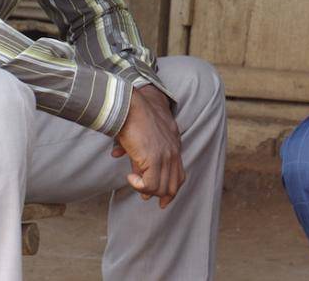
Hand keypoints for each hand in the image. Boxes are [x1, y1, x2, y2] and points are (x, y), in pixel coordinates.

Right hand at [113, 86, 184, 207]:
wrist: (131, 106)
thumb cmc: (132, 118)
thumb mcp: (141, 140)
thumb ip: (140, 159)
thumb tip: (133, 176)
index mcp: (174, 145)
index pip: (179, 174)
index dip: (171, 190)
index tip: (163, 201)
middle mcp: (173, 151)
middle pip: (173, 184)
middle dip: (161, 195)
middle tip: (146, 198)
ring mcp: (166, 156)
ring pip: (161, 188)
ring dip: (146, 189)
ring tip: (134, 180)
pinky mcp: (154, 159)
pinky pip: (150, 185)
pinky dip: (139, 186)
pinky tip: (130, 177)